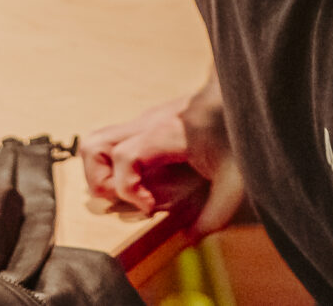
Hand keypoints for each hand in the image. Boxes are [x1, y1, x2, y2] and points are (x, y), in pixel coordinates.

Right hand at [80, 86, 242, 235]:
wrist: (238, 93)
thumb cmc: (237, 131)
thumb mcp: (234, 180)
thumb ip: (214, 214)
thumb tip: (188, 238)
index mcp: (165, 133)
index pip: (124, 157)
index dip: (128, 189)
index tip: (149, 207)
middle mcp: (147, 123)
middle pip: (95, 146)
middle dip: (101, 181)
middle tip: (129, 199)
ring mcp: (143, 120)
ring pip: (97, 142)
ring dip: (102, 173)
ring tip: (130, 191)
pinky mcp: (145, 123)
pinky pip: (114, 143)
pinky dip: (117, 166)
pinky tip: (146, 179)